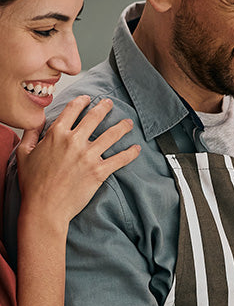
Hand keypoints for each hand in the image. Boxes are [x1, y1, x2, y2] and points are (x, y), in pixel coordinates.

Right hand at [17, 96, 139, 227]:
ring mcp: (88, 156)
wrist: (45, 206)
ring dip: (122, 127)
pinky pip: (120, 159)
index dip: (81, 102)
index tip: (87, 99)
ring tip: (129, 123)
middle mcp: (74, 141)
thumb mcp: (24, 154)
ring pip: (111, 135)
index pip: (72, 110)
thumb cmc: (33, 183)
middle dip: (105, 107)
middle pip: (95, 117)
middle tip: (111, 104)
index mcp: (55, 134)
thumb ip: (31, 135)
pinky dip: (131, 153)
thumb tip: (34, 124)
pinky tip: (137, 149)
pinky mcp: (99, 171)